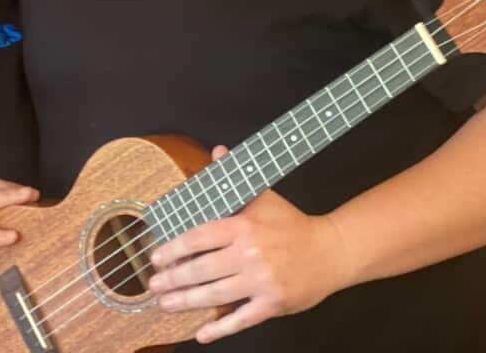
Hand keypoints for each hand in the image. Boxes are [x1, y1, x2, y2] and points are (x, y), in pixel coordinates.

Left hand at [146, 146, 351, 344]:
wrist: (332, 251)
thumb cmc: (292, 225)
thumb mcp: (263, 197)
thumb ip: (233, 180)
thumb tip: (217, 151)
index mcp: (244, 226)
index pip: (199, 238)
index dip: (174, 249)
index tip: (156, 258)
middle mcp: (250, 254)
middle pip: (202, 269)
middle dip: (173, 279)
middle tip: (153, 285)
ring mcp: (262, 282)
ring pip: (216, 295)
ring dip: (186, 302)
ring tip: (166, 304)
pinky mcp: (273, 303)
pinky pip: (241, 319)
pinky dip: (220, 329)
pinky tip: (201, 334)